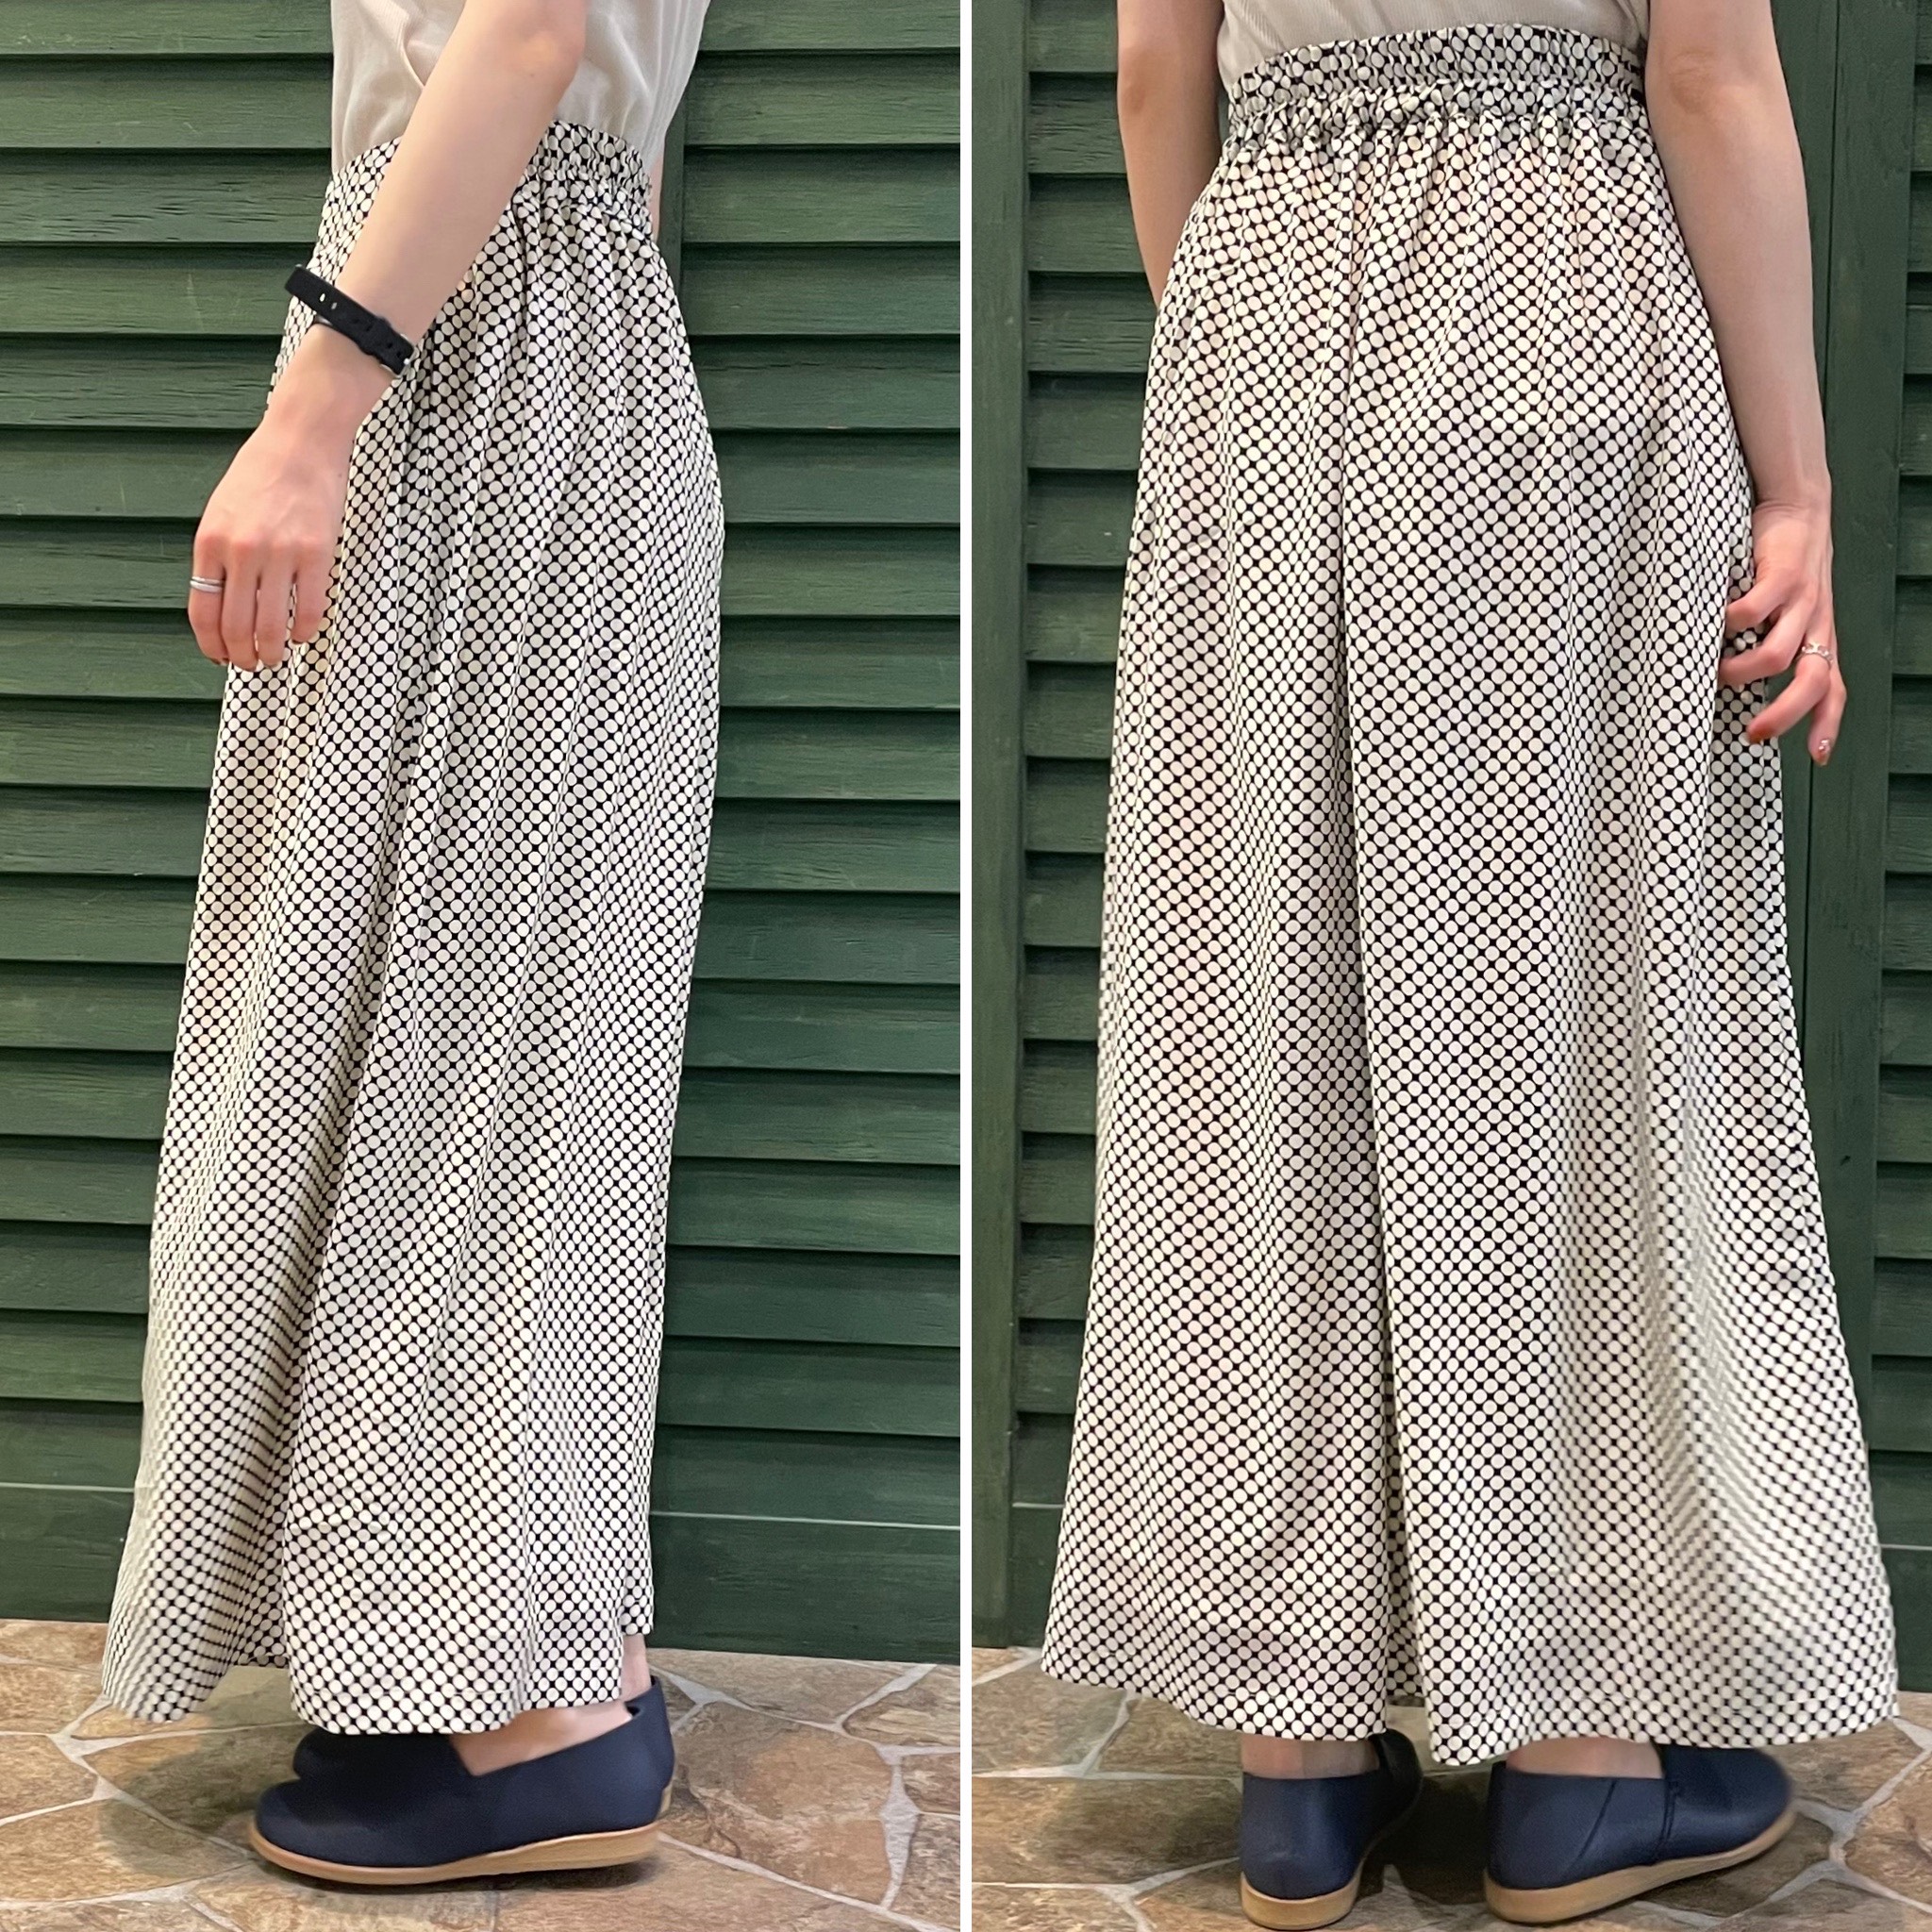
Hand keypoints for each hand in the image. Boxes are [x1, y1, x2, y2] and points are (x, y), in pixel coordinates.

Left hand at [186, 328, 386, 671]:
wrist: (300, 441)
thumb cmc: (261, 475)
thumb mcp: (222, 513)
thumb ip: (218, 557)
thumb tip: (222, 607)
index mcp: (211, 541)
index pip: (203, 611)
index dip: (211, 644)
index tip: (220, 658)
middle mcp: (242, 551)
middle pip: (237, 626)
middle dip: (243, 656)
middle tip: (251, 665)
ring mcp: (281, 553)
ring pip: (273, 626)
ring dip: (273, 651)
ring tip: (275, 657)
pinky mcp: (318, 554)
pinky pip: (310, 609)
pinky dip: (304, 630)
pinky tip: (302, 633)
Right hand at [1717, 499, 1844, 765]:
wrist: (1800, 506)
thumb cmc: (1782, 564)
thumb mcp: (1787, 611)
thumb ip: (1769, 642)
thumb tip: (1729, 682)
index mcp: (1819, 636)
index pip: (1834, 688)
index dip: (1827, 724)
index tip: (1817, 757)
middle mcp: (1816, 624)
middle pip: (1813, 682)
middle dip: (1784, 714)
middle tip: (1753, 732)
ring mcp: (1802, 601)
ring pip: (1777, 655)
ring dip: (1740, 672)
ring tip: (1715, 672)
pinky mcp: (1782, 576)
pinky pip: (1752, 613)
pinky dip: (1728, 624)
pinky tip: (1712, 624)